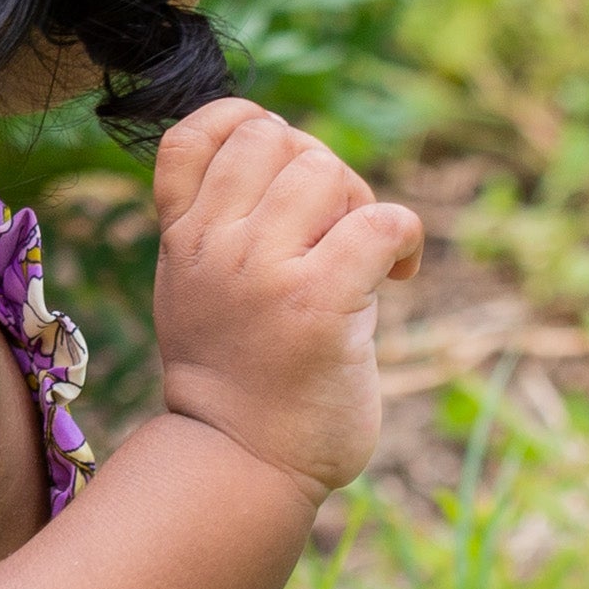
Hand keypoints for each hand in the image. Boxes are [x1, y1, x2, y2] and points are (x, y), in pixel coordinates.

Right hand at [150, 100, 423, 500]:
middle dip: (320, 168)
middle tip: (338, 229)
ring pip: (325, 171)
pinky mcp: (317, 305)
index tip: (284, 165)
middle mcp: (213, 247)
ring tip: (364, 259)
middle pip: (274, 138)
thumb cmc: (239, 379)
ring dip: (361, 204)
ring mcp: (261, 274)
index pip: (192, 134)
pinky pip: (380, 223)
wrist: (242, 465)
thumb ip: (227, 225)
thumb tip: (294, 153)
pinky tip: (403, 276)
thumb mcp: (202, 291)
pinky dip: (406, 240)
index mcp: (182, 240)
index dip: (244, 123)